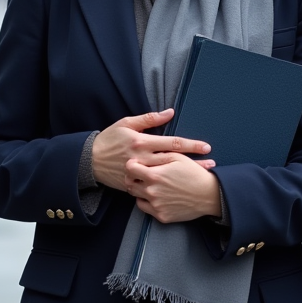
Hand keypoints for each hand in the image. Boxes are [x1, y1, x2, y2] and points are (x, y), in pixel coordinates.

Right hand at [91, 108, 213, 191]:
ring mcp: (138, 174)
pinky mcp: (133, 185)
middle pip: (174, 161)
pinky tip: (179, 190)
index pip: (173, 143)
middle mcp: (142, 159)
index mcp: (142, 142)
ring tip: (201, 177)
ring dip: (184, 176)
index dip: (191, 145)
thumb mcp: (126, 123)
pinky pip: (153, 187)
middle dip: (194, 163)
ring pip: (167, 175)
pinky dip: (167, 188)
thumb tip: (170, 112)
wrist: (89, 160)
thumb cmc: (109, 139)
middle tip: (212, 164)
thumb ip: (149, 119)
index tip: (206, 148)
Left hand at [125, 154, 221, 223]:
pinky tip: (154, 195)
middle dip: (133, 177)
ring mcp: (156, 205)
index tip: (136, 164)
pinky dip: (146, 201)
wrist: (209, 195)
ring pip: (135, 196)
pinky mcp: (161, 216)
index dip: (132, 165)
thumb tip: (143, 154)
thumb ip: (158, 155)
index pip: (130, 169)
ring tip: (148, 184)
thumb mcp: (177, 157)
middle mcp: (152, 191)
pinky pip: (144, 208)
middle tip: (140, 175)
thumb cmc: (194, 174)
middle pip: (130, 183)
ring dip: (138, 189)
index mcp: (154, 175)